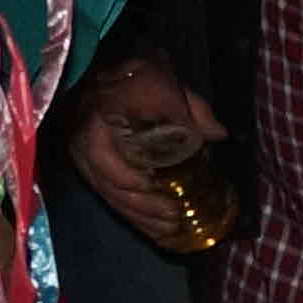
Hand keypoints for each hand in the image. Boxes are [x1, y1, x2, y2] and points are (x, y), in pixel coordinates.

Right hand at [65, 60, 222, 249]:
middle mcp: (87, 140)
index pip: (106, 153)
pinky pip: (107, 198)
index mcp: (102, 115)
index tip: (155, 188)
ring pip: (109, 195)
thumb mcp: (166, 82)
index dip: (128, 177)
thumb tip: (217, 135)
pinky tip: (156, 229)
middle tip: (173, 215)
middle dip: (141, 204)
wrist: (98, 74)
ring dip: (139, 216)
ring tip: (170, 227)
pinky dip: (133, 216)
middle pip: (109, 183)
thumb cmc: (134, 77)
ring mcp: (84, 158)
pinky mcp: (87, 170)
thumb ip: (192, 109)